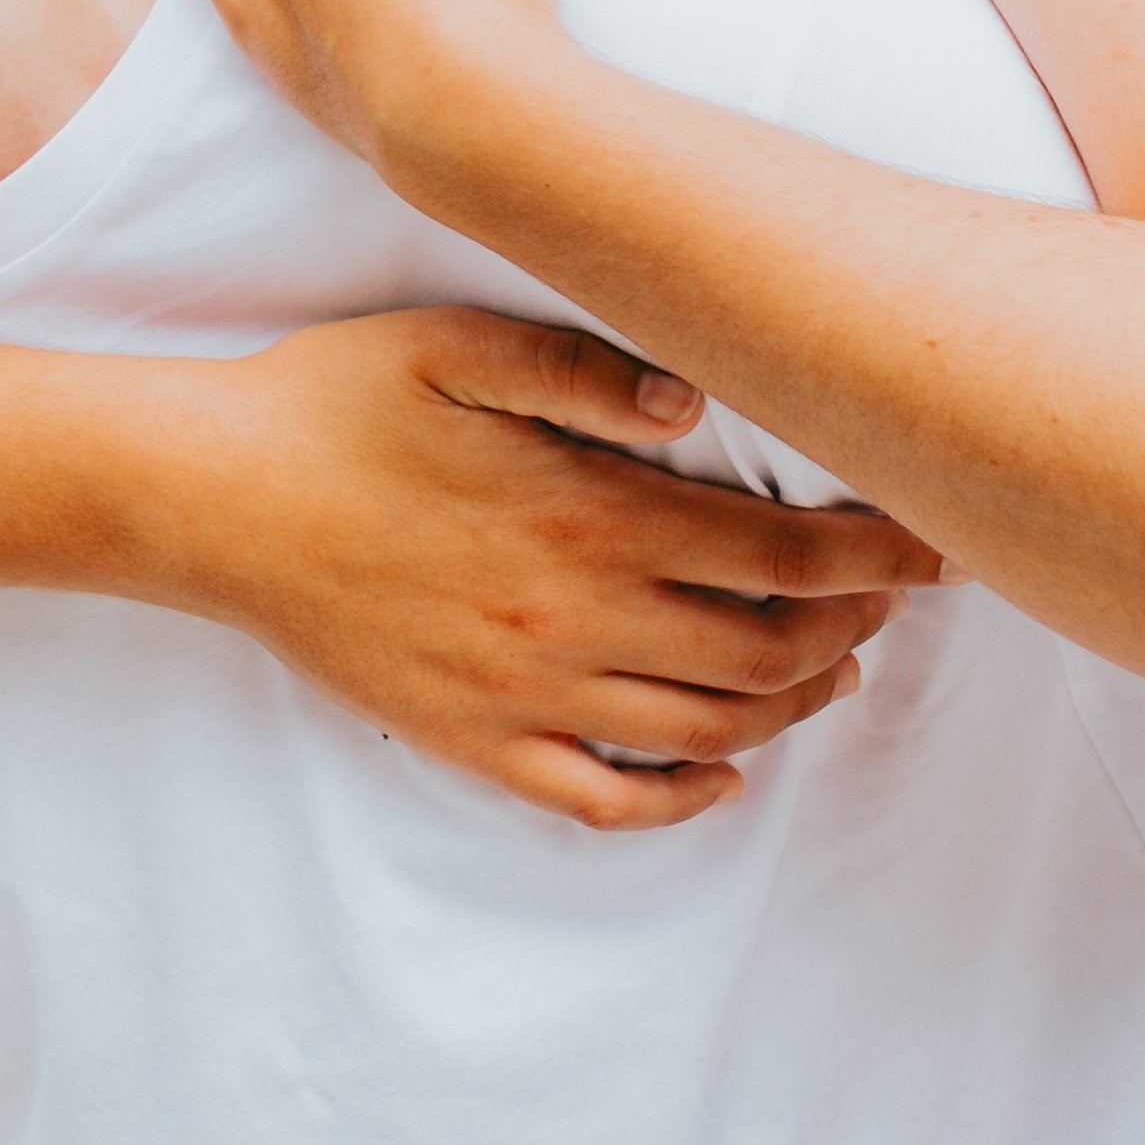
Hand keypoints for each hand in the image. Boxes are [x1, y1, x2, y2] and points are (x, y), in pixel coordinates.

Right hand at [180, 307, 941, 830]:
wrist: (210, 500)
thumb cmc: (331, 404)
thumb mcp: (454, 344)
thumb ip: (585, 371)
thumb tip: (699, 406)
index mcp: (586, 515)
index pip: (780, 556)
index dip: (876, 556)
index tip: (934, 542)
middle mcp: (575, 619)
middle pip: (765, 650)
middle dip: (851, 628)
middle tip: (888, 600)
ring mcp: (528, 693)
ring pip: (708, 728)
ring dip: (790, 705)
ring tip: (827, 670)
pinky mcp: (477, 741)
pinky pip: (608, 800)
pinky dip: (686, 798)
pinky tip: (719, 773)